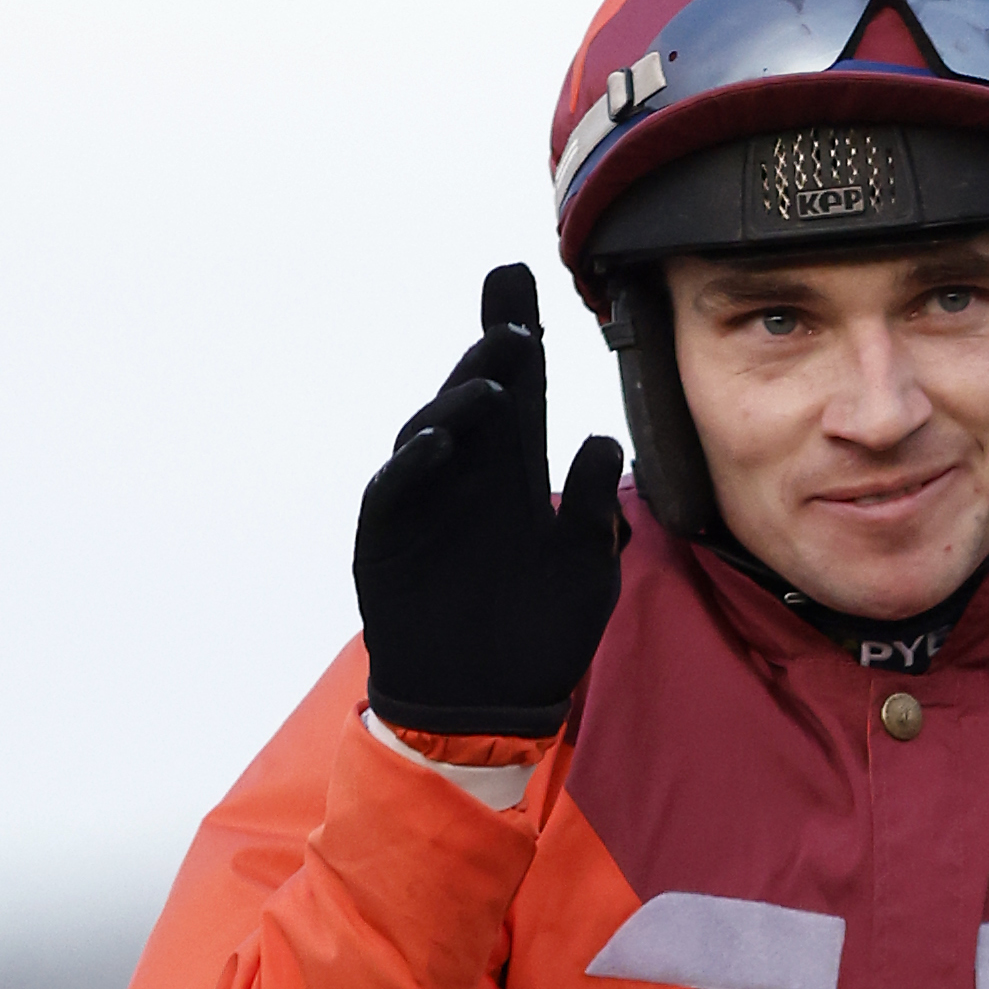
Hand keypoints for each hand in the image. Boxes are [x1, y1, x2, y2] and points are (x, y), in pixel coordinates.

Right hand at [354, 262, 625, 738]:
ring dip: (459, 403)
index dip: (522, 339)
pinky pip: (395, 490)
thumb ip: (593, 512)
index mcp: (516, 475)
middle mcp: (468, 475)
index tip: (528, 283)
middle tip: (515, 320)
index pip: (522, 393)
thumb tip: (602, 438)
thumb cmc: (537, 638)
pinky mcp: (387, 537)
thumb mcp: (586, 575)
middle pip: (475, 396)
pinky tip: (439, 443)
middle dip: (490, 351)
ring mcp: (424, 502)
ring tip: (492, 385)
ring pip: (434, 432)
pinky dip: (414, 466)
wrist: (482, 706)